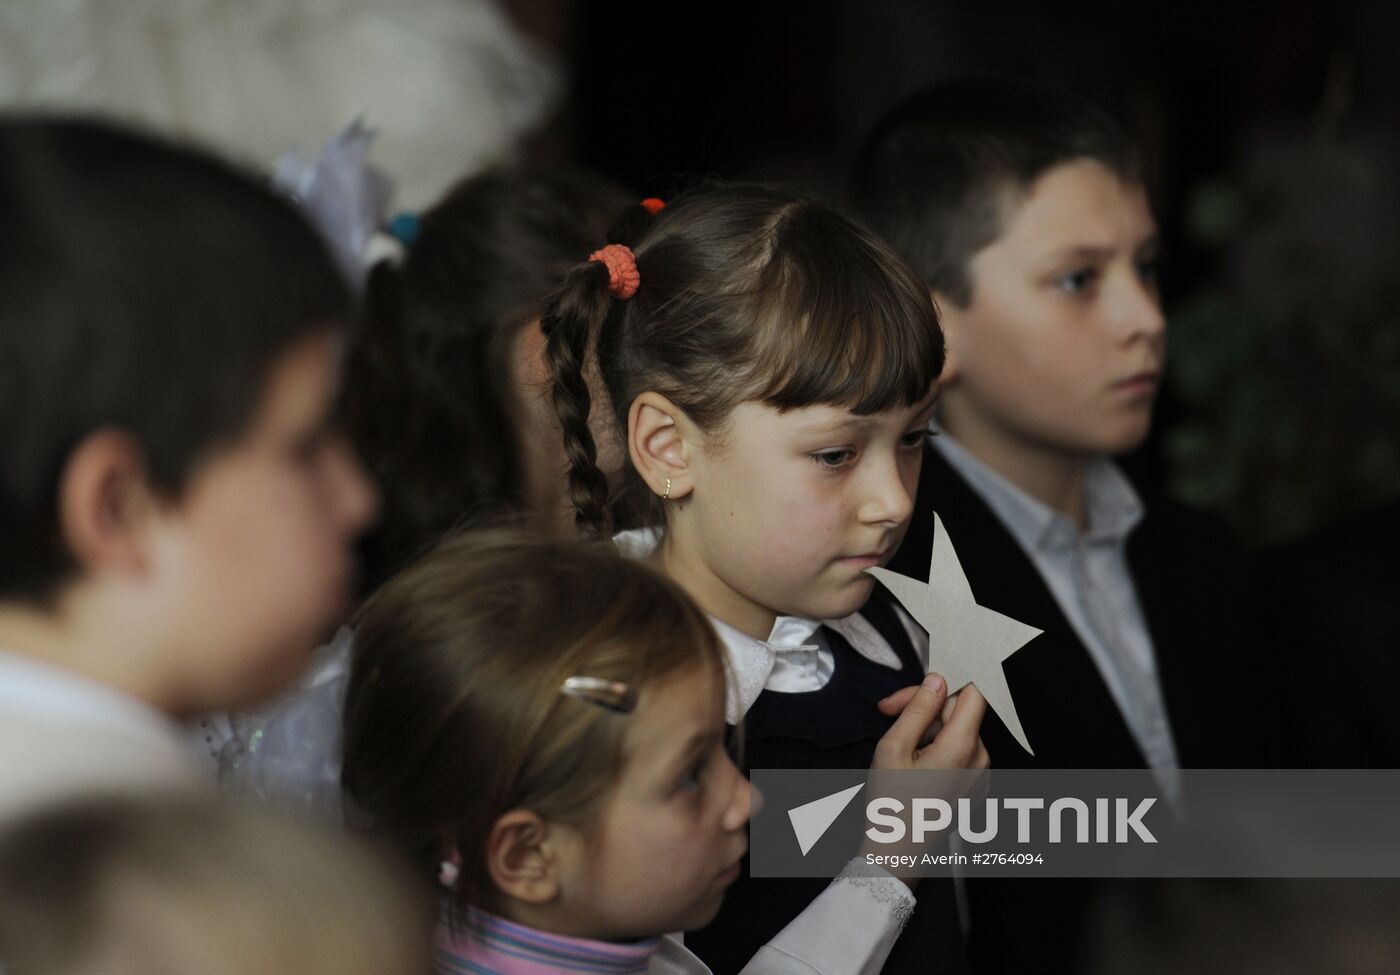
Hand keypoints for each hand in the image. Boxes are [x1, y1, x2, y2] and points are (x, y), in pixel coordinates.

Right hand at [860, 674, 990, 888]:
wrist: (897, 850)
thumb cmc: (892, 804)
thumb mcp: (895, 746)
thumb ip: (918, 708)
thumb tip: (937, 682)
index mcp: (962, 746)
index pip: (973, 693)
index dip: (945, 683)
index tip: (921, 688)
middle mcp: (980, 759)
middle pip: (959, 711)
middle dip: (925, 707)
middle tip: (889, 711)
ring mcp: (980, 775)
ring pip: (958, 731)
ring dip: (929, 727)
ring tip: (899, 742)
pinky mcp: (975, 785)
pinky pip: (962, 752)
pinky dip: (939, 747)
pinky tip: (914, 759)